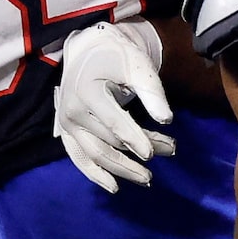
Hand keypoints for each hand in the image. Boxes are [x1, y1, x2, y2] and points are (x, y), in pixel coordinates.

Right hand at [54, 19, 174, 192]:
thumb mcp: (137, 65)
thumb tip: (166, 119)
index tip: (153, 153)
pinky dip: (95, 174)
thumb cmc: (117, 56)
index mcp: (86, 92)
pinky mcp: (67, 133)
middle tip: (170, 150)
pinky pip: (80, 159)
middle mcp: (71, 111)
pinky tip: (114, 187)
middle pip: (109, 140)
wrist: (89, 51)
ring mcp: (67, 125)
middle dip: (140, 149)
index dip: (134, 138)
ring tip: (148, 178)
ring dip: (123, 168)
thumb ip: (152, 91)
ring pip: (96, 154)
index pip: (113, 122)